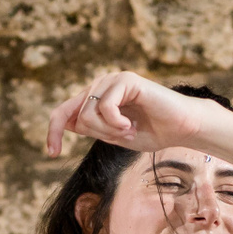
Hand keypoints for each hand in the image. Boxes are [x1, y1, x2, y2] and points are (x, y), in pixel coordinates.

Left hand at [45, 71, 216, 157]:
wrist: (181, 128)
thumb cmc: (152, 132)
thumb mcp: (113, 135)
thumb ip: (91, 128)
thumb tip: (66, 123)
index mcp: (96, 98)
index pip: (64, 113)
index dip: (54, 132)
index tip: (52, 153)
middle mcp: (100, 86)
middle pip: (76, 117)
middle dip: (98, 134)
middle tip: (123, 136)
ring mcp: (112, 80)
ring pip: (88, 114)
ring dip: (109, 131)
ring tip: (130, 130)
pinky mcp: (125, 80)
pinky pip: (105, 107)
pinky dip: (116, 123)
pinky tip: (131, 125)